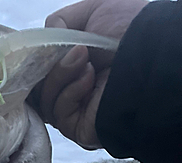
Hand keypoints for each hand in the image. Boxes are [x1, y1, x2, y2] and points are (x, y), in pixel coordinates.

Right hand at [33, 0, 146, 148]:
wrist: (150, 58)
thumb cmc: (129, 31)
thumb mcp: (91, 11)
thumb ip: (59, 23)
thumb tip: (44, 45)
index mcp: (75, 66)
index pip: (42, 72)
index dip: (37, 63)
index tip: (41, 49)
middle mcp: (73, 90)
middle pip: (38, 88)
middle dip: (50, 66)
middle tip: (73, 50)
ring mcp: (76, 110)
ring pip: (45, 101)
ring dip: (60, 76)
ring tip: (84, 58)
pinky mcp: (78, 128)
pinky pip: (58, 113)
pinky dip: (70, 93)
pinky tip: (89, 78)